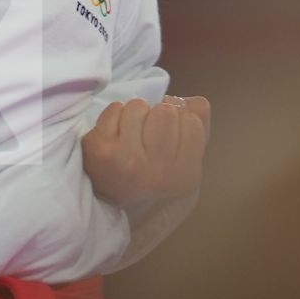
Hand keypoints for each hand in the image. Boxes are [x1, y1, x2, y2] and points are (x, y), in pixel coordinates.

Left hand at [80, 95, 210, 207]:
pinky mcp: (101, 150)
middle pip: (166, 111)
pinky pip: (116, 108)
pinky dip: (114, 114)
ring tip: (130, 133)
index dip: (180, 118)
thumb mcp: (185, 159)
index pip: (192, 121)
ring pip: (139, 106)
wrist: (108, 197)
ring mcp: (128, 162)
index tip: (169, 131)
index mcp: (185, 176)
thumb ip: (198, 127)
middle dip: (157, 114)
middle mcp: (158, 173)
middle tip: (148, 133)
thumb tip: (190, 101)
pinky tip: (114, 134)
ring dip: (135, 112)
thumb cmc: (151, 172)